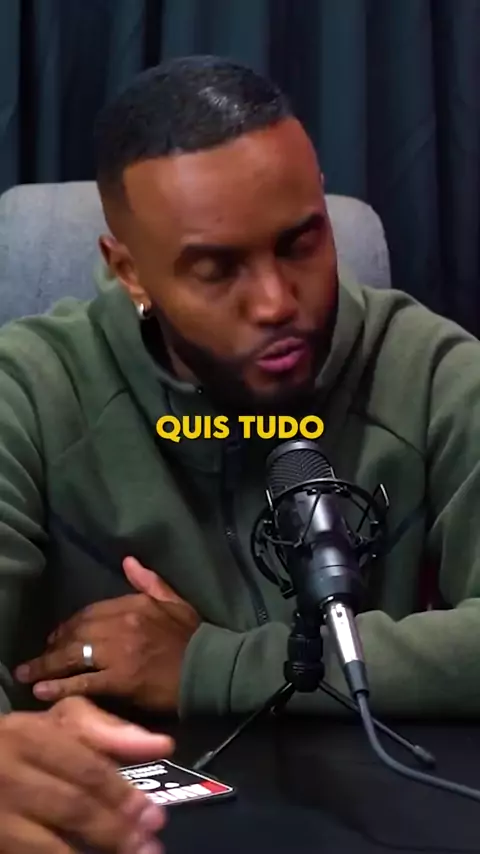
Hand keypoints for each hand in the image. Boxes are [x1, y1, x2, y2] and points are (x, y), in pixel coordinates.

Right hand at [0, 695, 173, 853]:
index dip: (123, 795)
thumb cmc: (23, 742)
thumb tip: (162, 746)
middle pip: (72, 807)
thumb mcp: (60, 723)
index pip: (86, 769)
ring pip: (49, 846)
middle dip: (115, 830)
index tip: (154, 818)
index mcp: (31, 738)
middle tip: (150, 849)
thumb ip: (108, 731)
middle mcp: (10, 776)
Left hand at [15, 558, 200, 710]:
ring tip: (27, 675)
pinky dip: (60, 687)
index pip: (90, 611)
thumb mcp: (174, 601)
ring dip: (47, 666)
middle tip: (38, 658)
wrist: (210, 668)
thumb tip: (128, 561)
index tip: (58, 635)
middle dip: (53, 646)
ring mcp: (119, 654)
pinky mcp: (120, 681)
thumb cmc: (193, 636)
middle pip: (76, 633)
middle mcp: (122, 626)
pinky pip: (83, 682)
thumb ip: (149, 582)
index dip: (70, 624)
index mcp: (133, 604)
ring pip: (73, 656)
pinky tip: (43, 691)